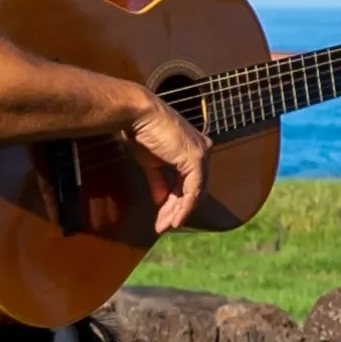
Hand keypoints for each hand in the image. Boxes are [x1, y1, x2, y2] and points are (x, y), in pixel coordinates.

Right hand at [127, 95, 211, 235]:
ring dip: (179, 212)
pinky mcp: (196, 159)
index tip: (163, 218)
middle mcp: (203, 151)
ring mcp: (202, 155)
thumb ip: (159, 181)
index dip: (177, 202)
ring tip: (165, 226)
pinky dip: (184, 207)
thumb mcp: (151, 163)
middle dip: (177, 210)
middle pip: (193, 190)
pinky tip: (174, 219)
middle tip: (163, 226)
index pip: (190, 182)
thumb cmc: (142, 132)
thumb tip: (160, 200)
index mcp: (194, 150)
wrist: (138, 115)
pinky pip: (192, 191)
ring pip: (194, 193)